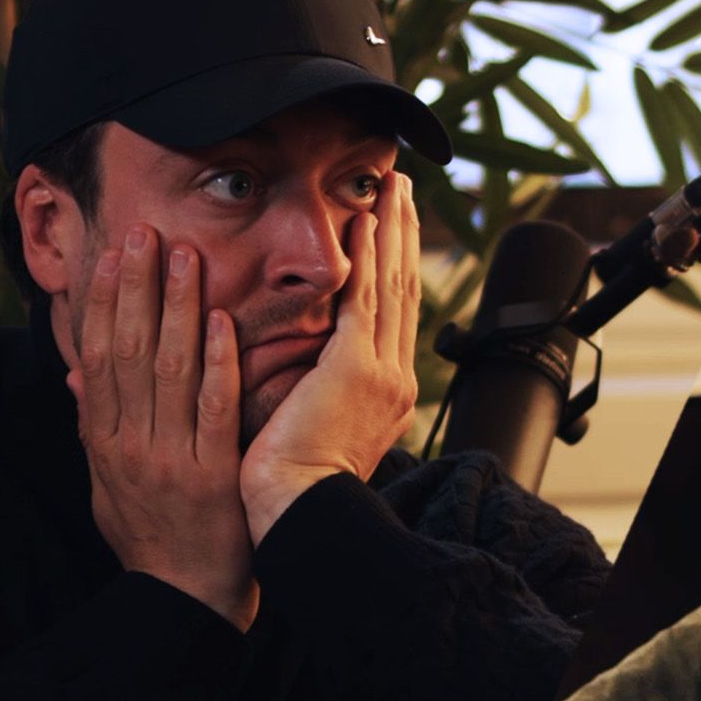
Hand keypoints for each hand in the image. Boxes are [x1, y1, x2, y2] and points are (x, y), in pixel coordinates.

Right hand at [68, 223, 257, 630]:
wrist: (184, 596)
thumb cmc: (150, 536)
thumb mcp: (107, 482)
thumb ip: (94, 426)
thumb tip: (75, 373)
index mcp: (104, 440)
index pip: (98, 355)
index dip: (102, 301)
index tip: (110, 253)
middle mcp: (129, 443)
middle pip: (127, 350)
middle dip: (135, 286)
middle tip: (144, 231)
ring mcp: (169, 458)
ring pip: (167, 369)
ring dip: (175, 308)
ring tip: (183, 256)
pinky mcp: (211, 474)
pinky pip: (212, 409)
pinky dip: (215, 362)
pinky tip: (221, 321)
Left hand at [239, 172, 419, 541]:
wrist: (299, 512)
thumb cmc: (294, 489)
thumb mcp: (318, 432)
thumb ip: (322, 396)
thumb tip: (310, 377)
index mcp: (387, 396)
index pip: (395, 317)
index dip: (397, 267)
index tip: (393, 230)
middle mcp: (395, 379)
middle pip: (405, 291)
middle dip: (405, 236)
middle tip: (403, 189)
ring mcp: (382, 372)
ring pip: (393, 286)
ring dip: (393, 232)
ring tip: (394, 188)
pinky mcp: (356, 368)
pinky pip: (365, 300)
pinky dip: (369, 258)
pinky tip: (367, 222)